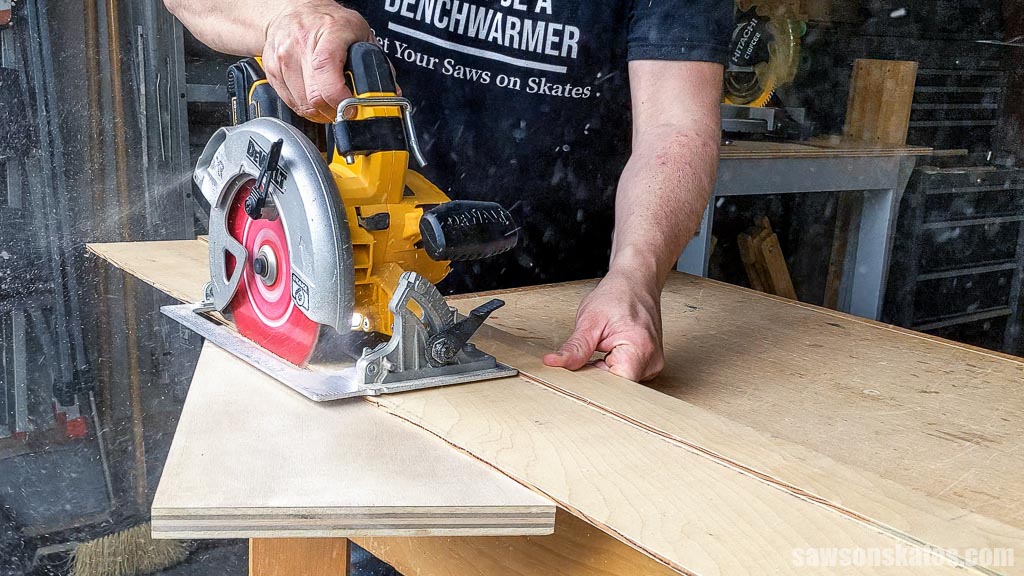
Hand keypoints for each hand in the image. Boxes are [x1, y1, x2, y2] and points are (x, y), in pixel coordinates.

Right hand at [262, 1, 373, 121]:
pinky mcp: (272, 70)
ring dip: (320, 113)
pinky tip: (315, 101)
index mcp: (328, 32)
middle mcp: (301, 44)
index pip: (326, 70)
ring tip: (331, 105)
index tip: (351, 108)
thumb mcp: (360, 32)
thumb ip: (376, 62)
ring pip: (302, 104)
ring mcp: (283, 57)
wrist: (293, 11)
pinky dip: (306, 109)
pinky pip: (290, 103)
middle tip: (344, 111)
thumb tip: (390, 93)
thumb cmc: (329, 21)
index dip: (340, 98)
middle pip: (314, 96)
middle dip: (334, 111)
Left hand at [543, 269, 664, 381]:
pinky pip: (625, 376)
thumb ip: (575, 347)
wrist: (637, 283)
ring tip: (598, 351)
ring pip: (620, 384)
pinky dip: (610, 369)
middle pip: (618, 388)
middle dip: (595, 378)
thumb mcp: (590, 320)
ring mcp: (652, 364)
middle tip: (583, 359)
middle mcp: (651, 361)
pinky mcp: (647, 364)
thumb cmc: (618, 295)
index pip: (616, 387)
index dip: (594, 385)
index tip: (577, 374)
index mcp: (640, 349)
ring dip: (603, 373)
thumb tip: (554, 363)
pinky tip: (604, 355)